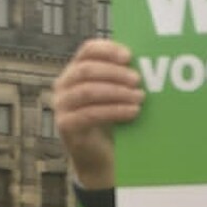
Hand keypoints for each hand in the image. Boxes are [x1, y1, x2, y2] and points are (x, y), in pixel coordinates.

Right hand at [53, 39, 143, 189]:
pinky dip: (114, 111)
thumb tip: (145, 63)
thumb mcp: (115, 94)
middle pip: (86, 70)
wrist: (100, 156)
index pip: (87, 50)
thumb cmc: (110, 120)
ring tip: (139, 97)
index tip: (129, 56)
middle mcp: (63, 85)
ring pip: (87, 91)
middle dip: (115, 73)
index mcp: (75, 70)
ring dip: (116, 92)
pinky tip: (132, 112)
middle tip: (138, 80)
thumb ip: (122, 77)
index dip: (108, 50)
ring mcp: (61, 105)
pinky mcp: (66, 125)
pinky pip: (90, 114)